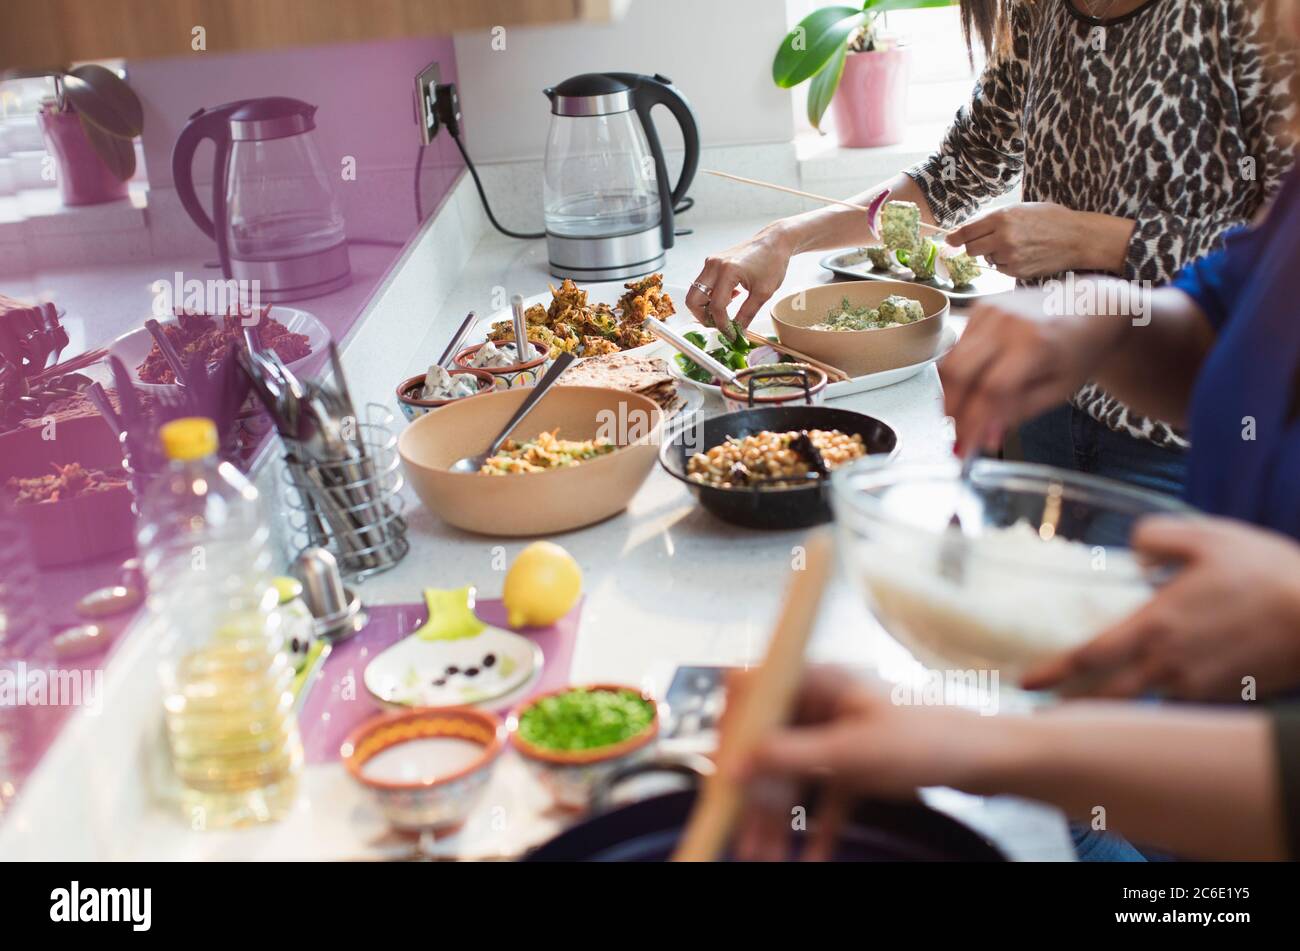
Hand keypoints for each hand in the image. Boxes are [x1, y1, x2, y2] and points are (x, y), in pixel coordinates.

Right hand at [685, 225, 794, 334]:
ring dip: (707, 307)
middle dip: (703, 317)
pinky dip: (711, 297)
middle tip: (719, 325)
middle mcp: (714, 265)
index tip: (731, 335)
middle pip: (693, 300)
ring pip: (695, 293)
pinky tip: (729, 297)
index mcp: (727, 271)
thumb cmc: (772, 261)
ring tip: (727, 310)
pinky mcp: (712, 263)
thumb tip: (738, 333)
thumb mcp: (763, 293)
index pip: (716, 307)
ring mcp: (711, 263)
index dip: (722, 325)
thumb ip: (747, 315)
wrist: (774, 242)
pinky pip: (703, 285)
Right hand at [724, 666, 1000, 859]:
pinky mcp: (858, 761)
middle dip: (753, 795)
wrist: (990, 757)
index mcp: (818, 681)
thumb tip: (731, 765)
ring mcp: (840, 732)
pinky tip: (810, 857)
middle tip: (739, 839)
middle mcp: (822, 702)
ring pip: (794, 775)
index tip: (719, 772)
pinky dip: (816, 824)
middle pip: (770, 744)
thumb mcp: (851, 753)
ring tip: (765, 860)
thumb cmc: (926, 740)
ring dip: (779, 818)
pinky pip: (825, 794)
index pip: (753, 690)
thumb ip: (789, 756)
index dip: (730, 726)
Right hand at [939, 286, 1126, 451]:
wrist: (1089, 308)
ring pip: (951, 360)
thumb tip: (985, 436)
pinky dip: (958, 371)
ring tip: (961, 413)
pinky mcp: (982, 306)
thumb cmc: (1078, 352)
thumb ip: (1018, 413)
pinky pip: (957, 346)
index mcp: (1034, 345)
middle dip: (952, 409)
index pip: (990, 390)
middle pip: (959, 372)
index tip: (966, 447)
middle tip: (956, 432)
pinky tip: (971, 384)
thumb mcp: (1057, 391)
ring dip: (951, 393)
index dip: (973, 422)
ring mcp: (992, 311)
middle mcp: (1008, 323)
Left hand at [946, 202, 1132, 278]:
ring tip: (1016, 245)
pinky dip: (1007, 264)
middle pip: (971, 249)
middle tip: (986, 243)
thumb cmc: (1050, 219)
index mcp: (1002, 218)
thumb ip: (995, 219)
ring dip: (994, 254)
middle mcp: (1002, 237)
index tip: (950, 240)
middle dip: (975, 247)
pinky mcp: (1017, 271)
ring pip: (987, 260)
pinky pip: (1001, 269)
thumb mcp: (1021, 209)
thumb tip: (968, 230)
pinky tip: (1024, 255)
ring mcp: (1009, 256)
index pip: (967, 232)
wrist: (1077, 237)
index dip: (955, 238)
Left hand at [1022, 517, 1299, 699]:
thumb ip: (1156, 538)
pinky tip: (1150, 688)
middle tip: (1042, 711)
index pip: (1088, 656)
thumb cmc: (1267, 572)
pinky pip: (1178, 700)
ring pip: (1142, 700)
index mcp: (1156, 627)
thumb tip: (1132, 550)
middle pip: (1107, 694)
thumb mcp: (1206, 536)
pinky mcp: (1222, 693)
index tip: (1024, 682)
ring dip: (1113, 704)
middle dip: (1070, 705)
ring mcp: (1197, 685)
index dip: (1052, 672)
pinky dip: (1157, 697)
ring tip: (1088, 703)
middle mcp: (1169, 664)